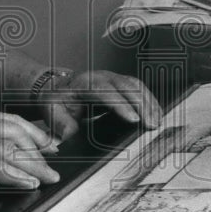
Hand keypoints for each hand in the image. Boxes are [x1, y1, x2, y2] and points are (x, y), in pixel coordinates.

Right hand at [0, 112, 60, 211]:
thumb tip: (21, 161)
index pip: (10, 121)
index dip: (35, 133)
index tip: (52, 147)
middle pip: (13, 133)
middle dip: (38, 150)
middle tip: (53, 167)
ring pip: (7, 150)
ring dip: (32, 166)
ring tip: (47, 178)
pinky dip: (15, 176)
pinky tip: (28, 184)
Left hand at [37, 70, 161, 141]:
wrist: (59, 89)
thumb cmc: (58, 101)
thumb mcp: (53, 112)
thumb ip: (61, 124)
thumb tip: (69, 135)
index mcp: (84, 82)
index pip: (104, 91)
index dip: (120, 105)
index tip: (133, 119)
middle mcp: (102, 77)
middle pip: (126, 86)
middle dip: (142, 105)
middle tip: (152, 125)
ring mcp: (113, 78)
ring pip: (136, 86)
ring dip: (149, 103)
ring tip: (157, 122)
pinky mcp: (121, 84)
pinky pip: (139, 89)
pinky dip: (149, 101)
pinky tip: (156, 114)